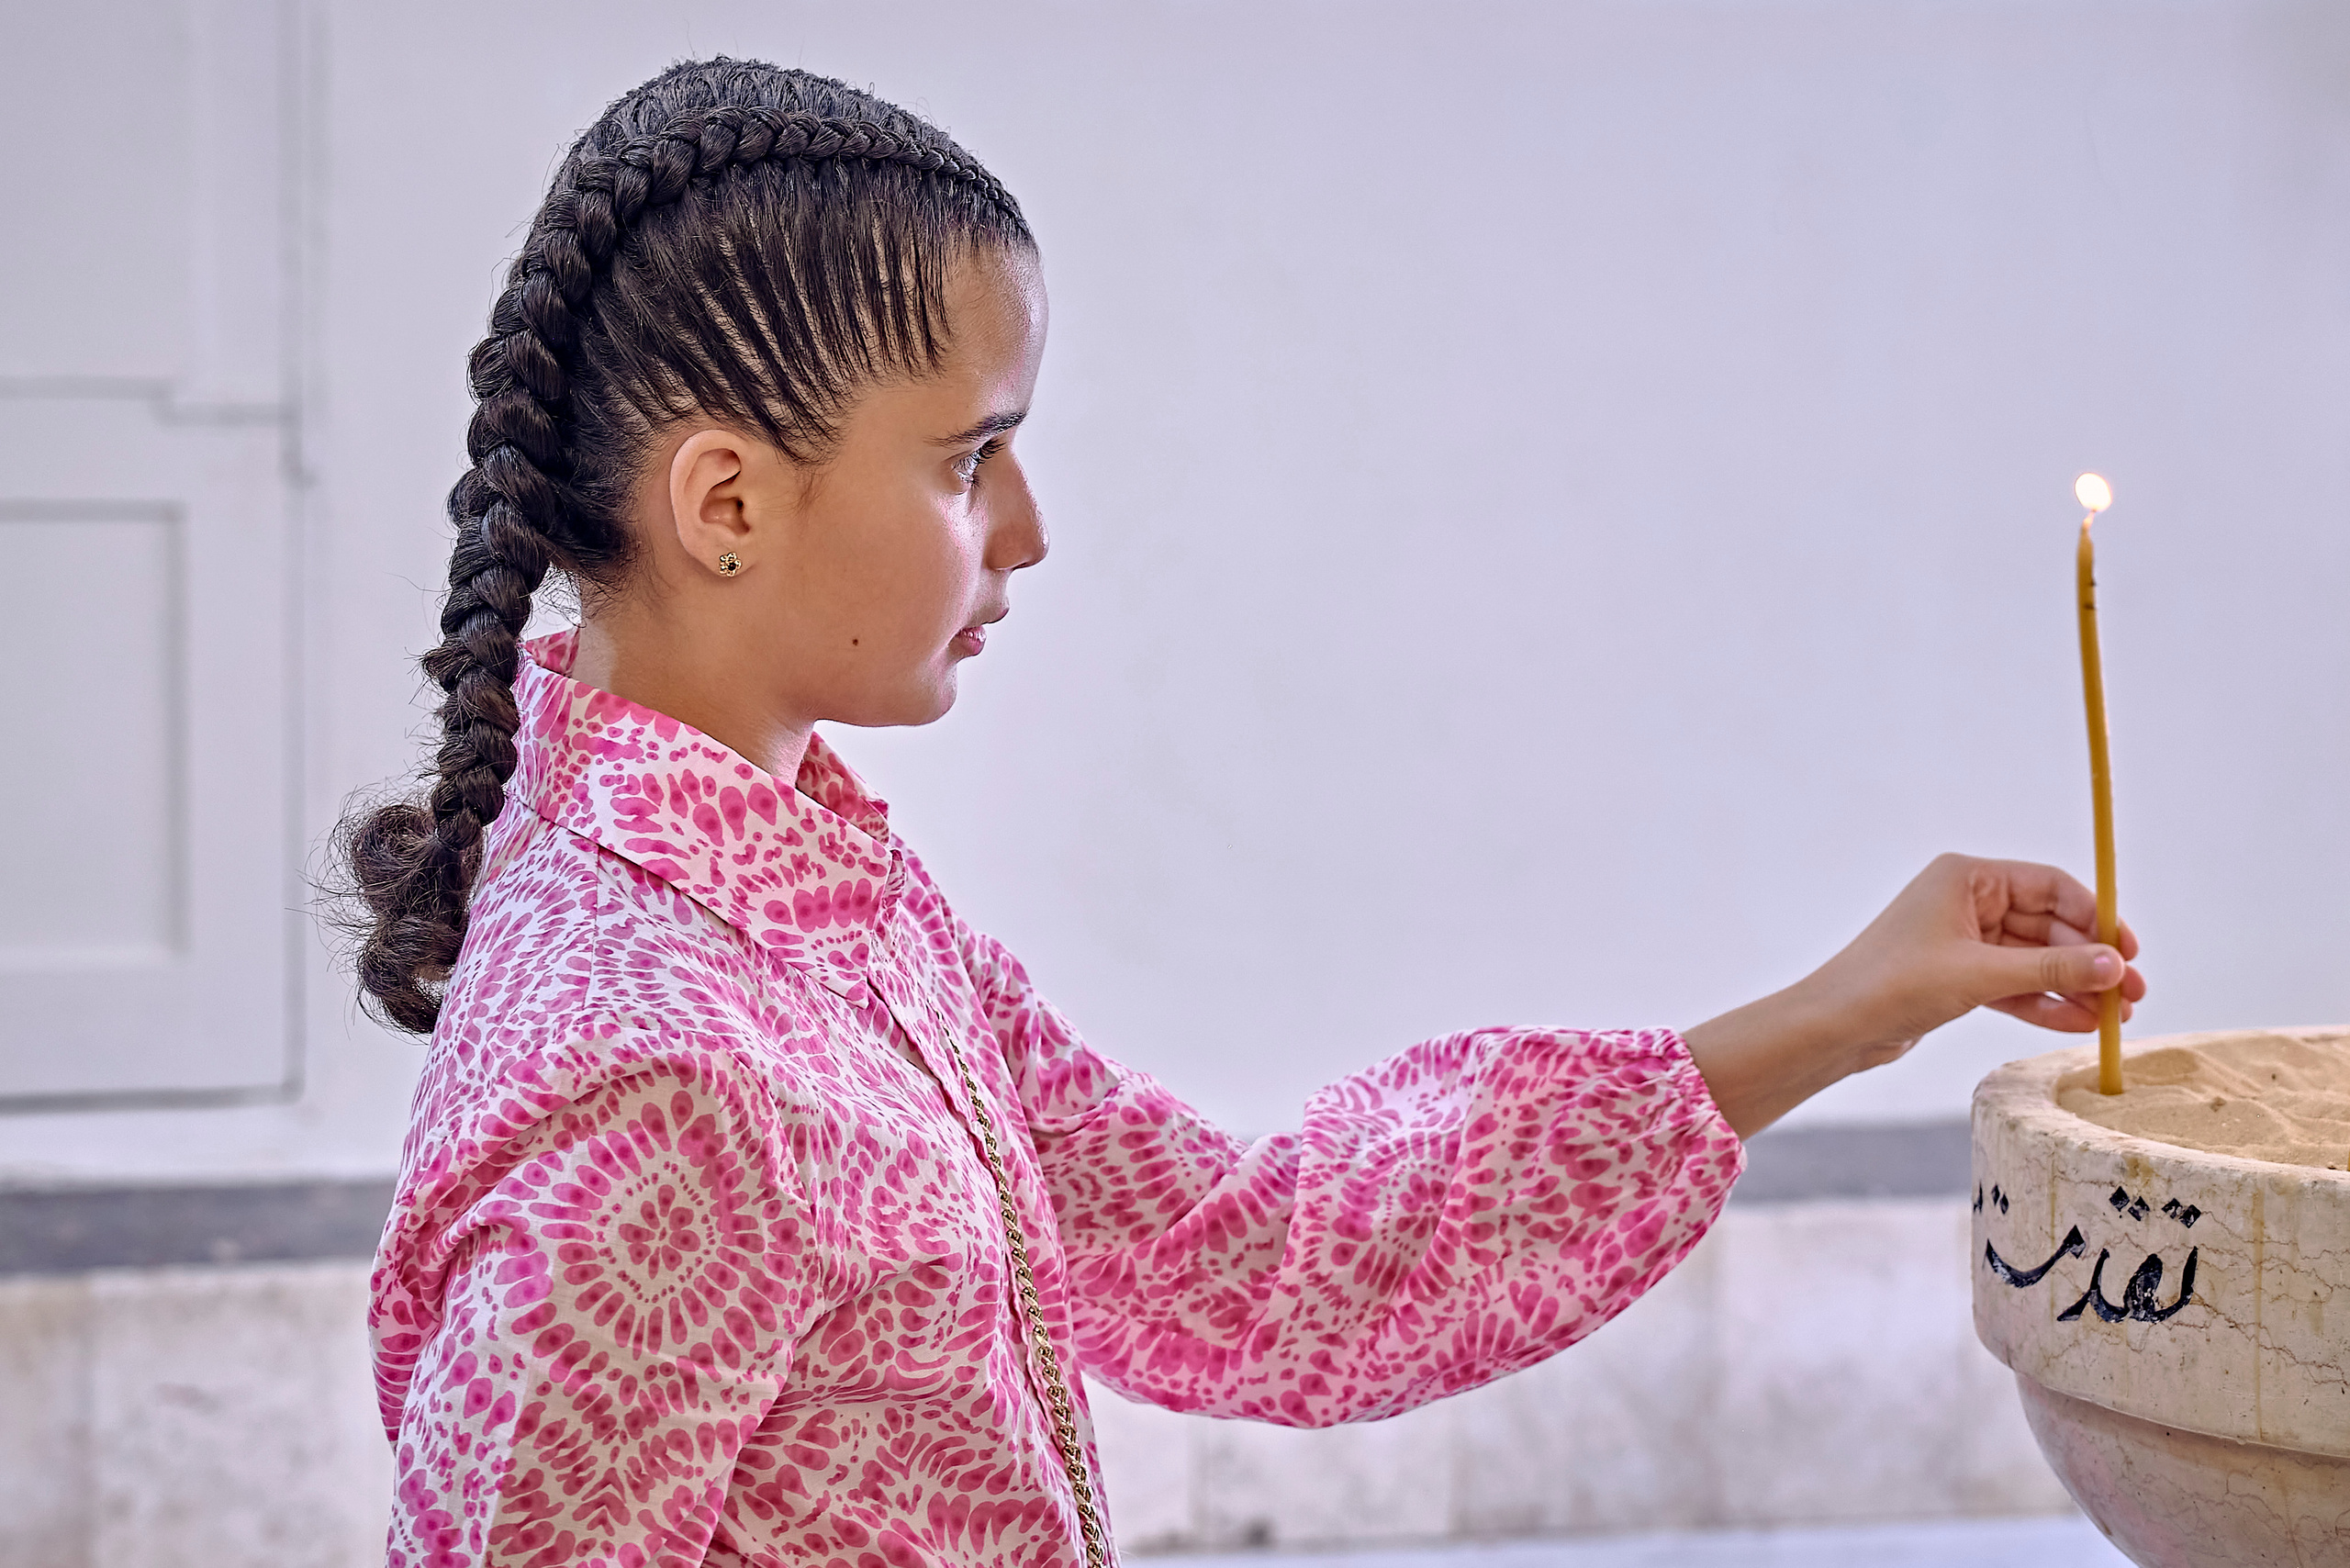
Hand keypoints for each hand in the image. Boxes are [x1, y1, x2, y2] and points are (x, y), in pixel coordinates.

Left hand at [1681, 854, 2145, 1137]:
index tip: (2131, 951)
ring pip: (2033, 960)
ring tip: (2116, 1018)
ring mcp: (1961, 941)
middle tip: (2133, 996)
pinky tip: (2081, 1024)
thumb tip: (2116, 965)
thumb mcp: (1980, 975)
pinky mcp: (1956, 977)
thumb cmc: (1894, 985)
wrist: (1836, 1027)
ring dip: (2074, 986)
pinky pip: (2014, 985)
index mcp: (1965, 878)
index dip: (2096, 917)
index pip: (2050, 886)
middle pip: (2047, 925)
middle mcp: (1964, 901)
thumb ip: (2050, 970)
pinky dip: (2045, 1003)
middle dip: (2090, 961)